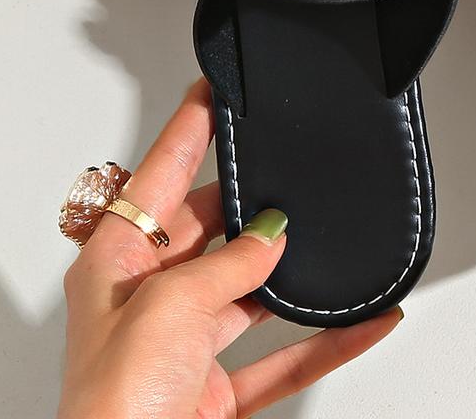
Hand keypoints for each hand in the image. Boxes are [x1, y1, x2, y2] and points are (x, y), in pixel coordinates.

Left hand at [57, 80, 402, 417]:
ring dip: (293, 275)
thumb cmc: (114, 412)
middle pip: (211, 230)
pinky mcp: (217, 389)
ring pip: (251, 290)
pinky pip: (283, 355)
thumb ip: (228, 265)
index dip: (188, 128)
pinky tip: (362, 322)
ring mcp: (185, 346)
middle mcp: (148, 301)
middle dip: (254, 207)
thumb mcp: (171, 308)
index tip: (212, 88)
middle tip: (289, 175)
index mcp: (116, 268)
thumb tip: (272, 236)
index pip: (157, 177)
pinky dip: (325, 340)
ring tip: (329, 243)